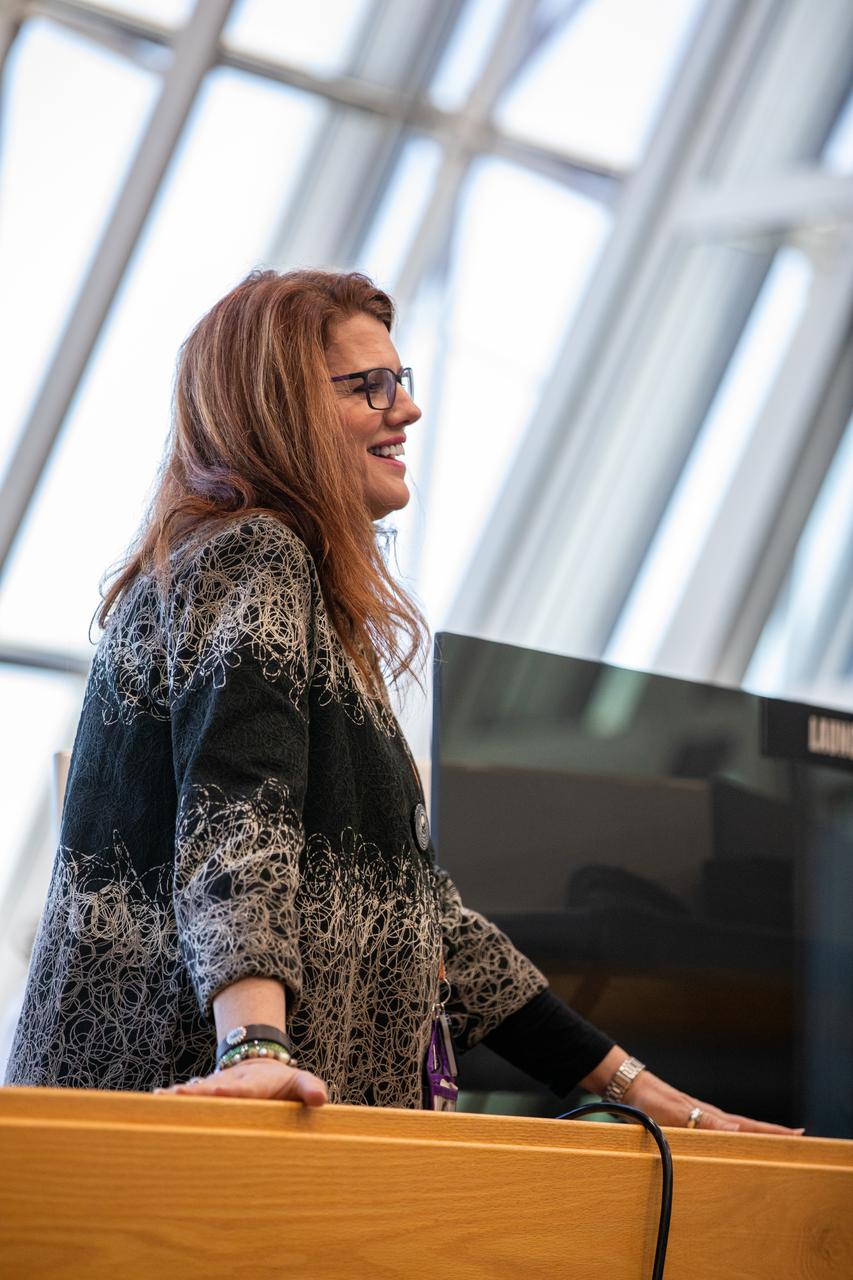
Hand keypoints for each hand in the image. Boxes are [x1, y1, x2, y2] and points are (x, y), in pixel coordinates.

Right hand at [154, 1058, 327, 1105]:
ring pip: (197, 1092)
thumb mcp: (300, 1082)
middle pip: (212, 1089)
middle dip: (195, 1093)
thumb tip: (320, 1099)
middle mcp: (232, 1084)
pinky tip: (155, 1104)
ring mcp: (217, 1088)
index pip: (243, 1090)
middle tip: (175, 1096)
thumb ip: (309, 1088)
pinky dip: (174, 1101)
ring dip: (180, 1097)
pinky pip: (191, 1098)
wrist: (262, 1067)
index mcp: (255, 1084)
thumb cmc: (284, 1084)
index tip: (217, 1092)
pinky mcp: (207, 1094)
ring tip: (160, 1100)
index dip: (231, 1092)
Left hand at [623, 1069, 803, 1134]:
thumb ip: (705, 1122)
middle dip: (772, 1135)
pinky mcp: (690, 1122)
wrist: (631, 1088)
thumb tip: (737, 1129)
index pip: (749, 1126)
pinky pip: (719, 1133)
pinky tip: (736, 1142)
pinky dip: (734, 1137)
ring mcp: (702, 1119)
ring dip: (755, 1137)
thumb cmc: (651, 1101)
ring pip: (735, 1130)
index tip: (799, 1136)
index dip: (773, 1132)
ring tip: (774, 1144)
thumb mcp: (677, 1113)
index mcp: (711, 1116)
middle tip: (797, 1140)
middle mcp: (710, 1117)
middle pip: (748, 1127)